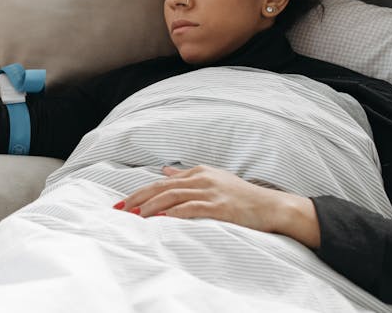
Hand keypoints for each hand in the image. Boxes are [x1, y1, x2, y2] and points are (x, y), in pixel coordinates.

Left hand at [114, 165, 320, 247]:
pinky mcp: (219, 206)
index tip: (122, 203)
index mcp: (199, 172)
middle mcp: (202, 179)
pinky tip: (159, 220)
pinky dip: (172, 213)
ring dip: (150, 207)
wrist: (272, 206)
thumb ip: (188, 176)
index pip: (162, 182)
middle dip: (137, 198)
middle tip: (119, 209)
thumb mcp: (214, 180)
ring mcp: (210, 192)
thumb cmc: (242, 196)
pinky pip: (190, 208)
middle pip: (161, 187)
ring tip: (133, 216)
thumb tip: (164, 172)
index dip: (140, 192)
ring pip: (172, 197)